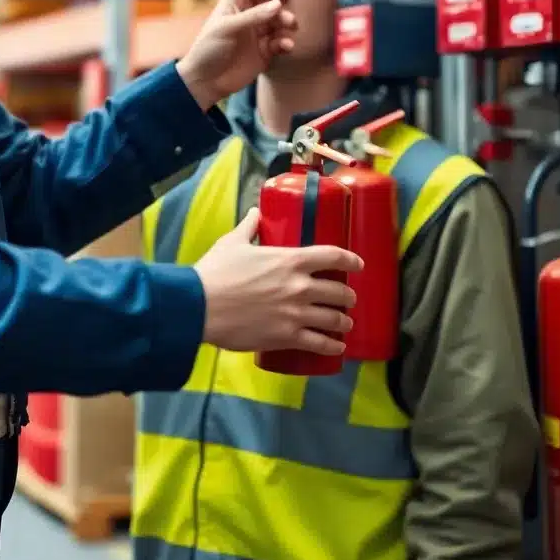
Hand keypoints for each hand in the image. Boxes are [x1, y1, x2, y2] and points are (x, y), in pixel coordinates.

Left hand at [176, 0, 300, 111]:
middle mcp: (248, 14)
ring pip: (280, 19)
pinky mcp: (264, 51)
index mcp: (236, 1)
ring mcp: (257, 32)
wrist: (205, 81)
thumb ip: (254, 16)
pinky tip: (285, 46)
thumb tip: (279, 4)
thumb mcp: (227, 28)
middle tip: (284, 11)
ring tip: (289, 27)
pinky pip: (281, 41)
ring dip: (288, 21)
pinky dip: (286, 42)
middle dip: (283, 2)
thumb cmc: (208, 50)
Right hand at [194, 208, 362, 354]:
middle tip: (348, 298)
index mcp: (290, 260)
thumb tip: (255, 213)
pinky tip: (337, 347)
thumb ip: (249, 227)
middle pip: (339, 292)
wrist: (200, 306)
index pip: (332, 256)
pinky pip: (320, 344)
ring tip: (344, 323)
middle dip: (347, 296)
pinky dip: (333, 346)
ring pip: (334, 319)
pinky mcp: (287, 337)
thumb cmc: (216, 272)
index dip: (350, 259)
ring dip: (343, 321)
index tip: (358, 264)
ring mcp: (296, 314)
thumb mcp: (232, 242)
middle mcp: (300, 287)